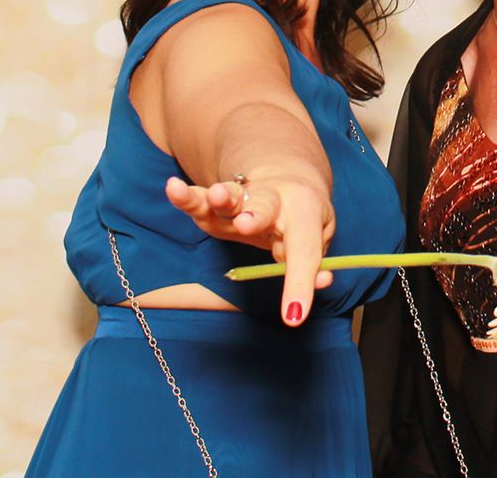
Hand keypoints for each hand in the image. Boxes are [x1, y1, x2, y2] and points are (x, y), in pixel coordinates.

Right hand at [165, 174, 335, 324]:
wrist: (289, 180)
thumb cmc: (304, 220)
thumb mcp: (319, 238)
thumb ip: (315, 260)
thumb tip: (322, 282)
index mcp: (305, 210)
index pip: (305, 250)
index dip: (301, 283)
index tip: (294, 317)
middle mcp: (274, 199)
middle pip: (265, 208)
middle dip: (256, 217)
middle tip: (246, 224)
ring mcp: (245, 199)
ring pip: (231, 197)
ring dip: (222, 198)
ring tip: (215, 195)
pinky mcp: (217, 205)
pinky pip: (201, 202)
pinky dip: (187, 198)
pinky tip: (174, 189)